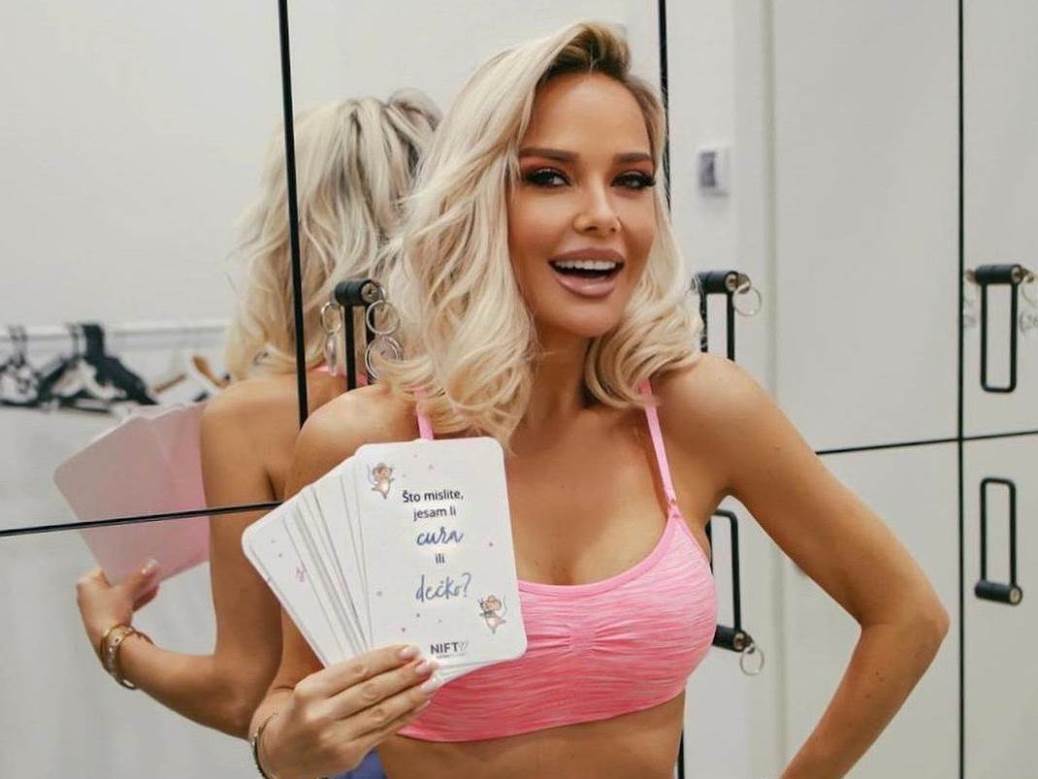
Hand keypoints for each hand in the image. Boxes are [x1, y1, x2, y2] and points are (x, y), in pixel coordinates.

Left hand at [75, 560, 160, 653]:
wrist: (110, 641)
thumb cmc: (110, 610)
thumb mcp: (126, 590)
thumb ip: (140, 576)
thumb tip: (153, 564)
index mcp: (86, 584)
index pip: (105, 568)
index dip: (122, 563)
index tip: (137, 558)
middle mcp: (88, 595)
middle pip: (113, 581)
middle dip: (131, 576)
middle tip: (147, 567)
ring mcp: (97, 608)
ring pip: (120, 592)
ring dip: (136, 587)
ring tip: (154, 579)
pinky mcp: (107, 618)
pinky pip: (122, 603)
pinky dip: (135, 598)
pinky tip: (152, 593)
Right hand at [261, 644, 442, 777]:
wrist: (281, 754)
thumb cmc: (302, 711)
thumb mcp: (311, 687)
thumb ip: (344, 674)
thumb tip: (390, 658)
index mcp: (310, 690)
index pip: (356, 670)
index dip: (386, 659)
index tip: (410, 650)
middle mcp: (322, 715)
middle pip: (372, 691)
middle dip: (405, 676)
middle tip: (428, 664)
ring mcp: (335, 739)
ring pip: (381, 713)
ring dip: (411, 697)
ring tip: (432, 683)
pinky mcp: (348, 756)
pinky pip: (383, 733)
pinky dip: (404, 717)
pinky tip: (420, 704)